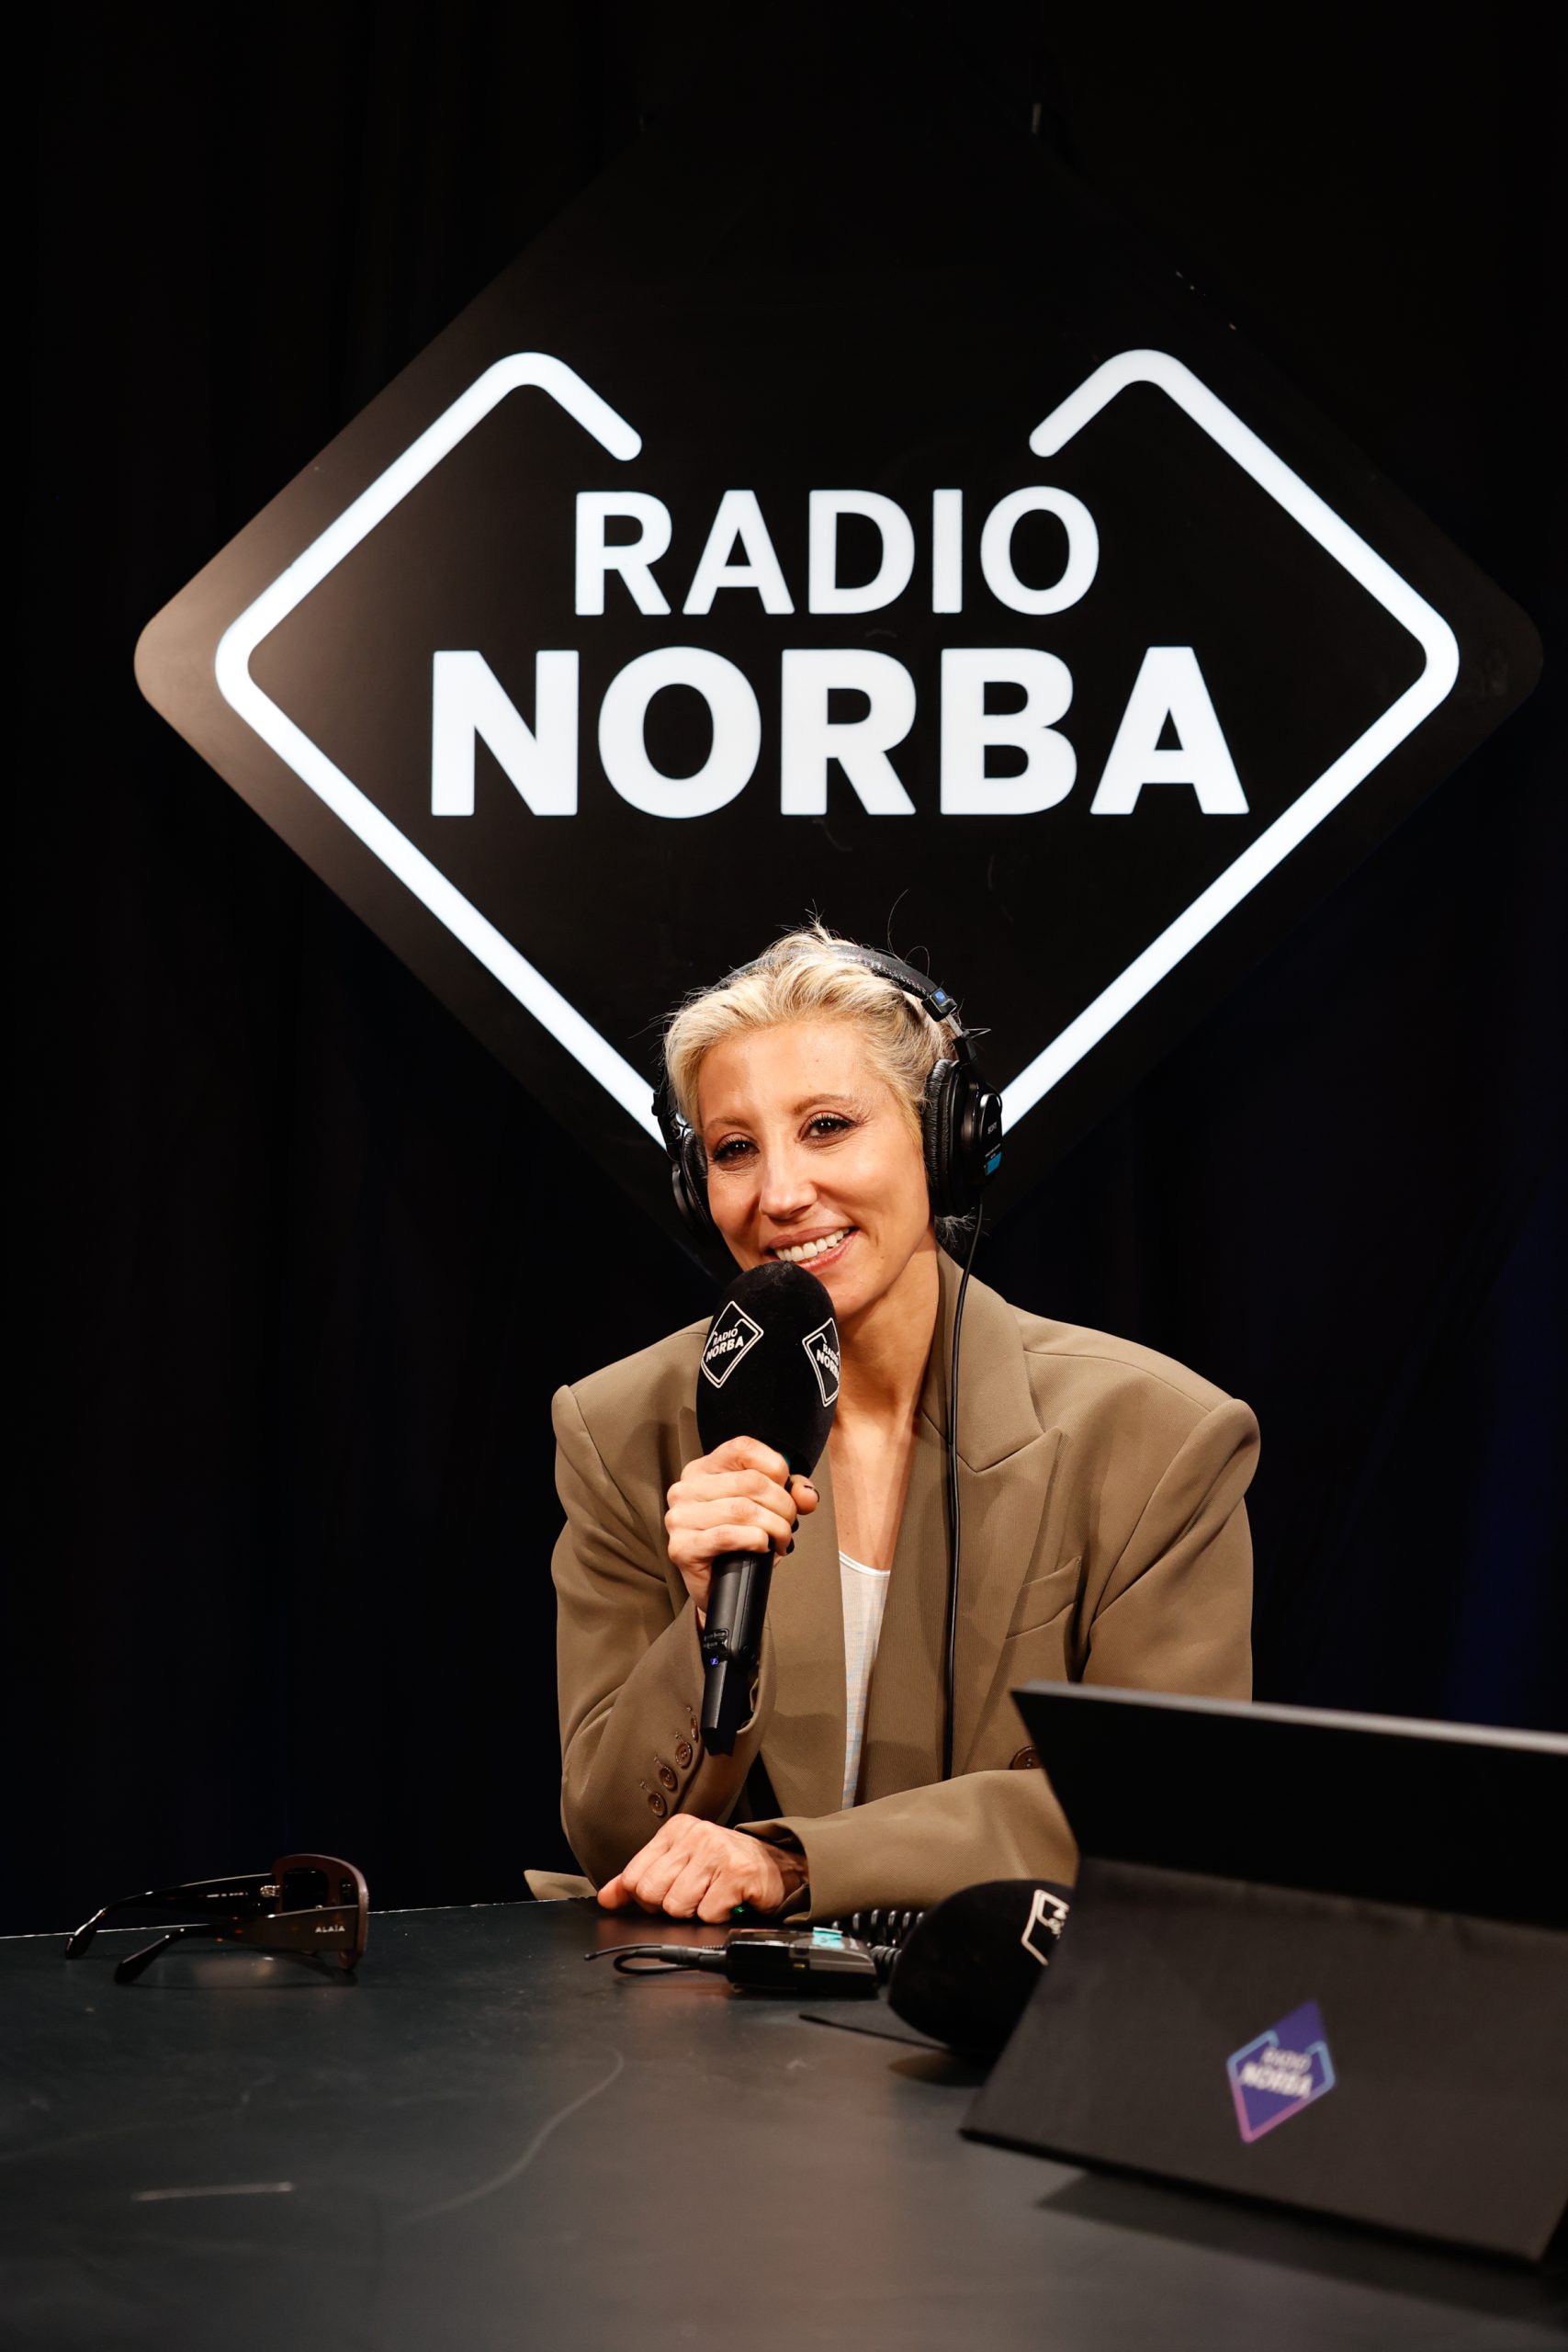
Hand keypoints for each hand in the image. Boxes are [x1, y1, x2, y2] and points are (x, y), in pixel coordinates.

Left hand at [597, 1818, 807, 1921]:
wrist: (777, 1867)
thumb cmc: (724, 1867)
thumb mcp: (679, 1864)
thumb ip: (639, 1879)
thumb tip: (606, 1897)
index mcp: (676, 1830)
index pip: (635, 1877)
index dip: (647, 1898)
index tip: (668, 1892)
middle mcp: (695, 1835)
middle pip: (652, 1893)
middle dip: (670, 1906)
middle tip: (693, 1896)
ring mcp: (717, 1852)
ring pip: (677, 1906)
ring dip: (696, 1912)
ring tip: (711, 1897)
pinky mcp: (738, 1873)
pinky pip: (707, 1913)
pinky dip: (717, 1916)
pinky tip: (727, 1901)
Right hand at [664, 1437, 818, 1618]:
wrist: (717, 1587)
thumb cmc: (739, 1542)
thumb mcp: (768, 1508)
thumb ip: (790, 1494)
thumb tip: (806, 1494)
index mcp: (704, 1469)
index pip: (743, 1448)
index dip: (775, 1466)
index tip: (785, 1488)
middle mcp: (686, 1488)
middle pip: (750, 1481)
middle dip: (783, 1505)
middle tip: (788, 1525)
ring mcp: (679, 1517)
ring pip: (743, 1510)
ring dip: (775, 1527)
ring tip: (780, 1540)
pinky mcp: (682, 1546)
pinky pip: (728, 1535)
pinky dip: (755, 1540)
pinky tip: (762, 1546)